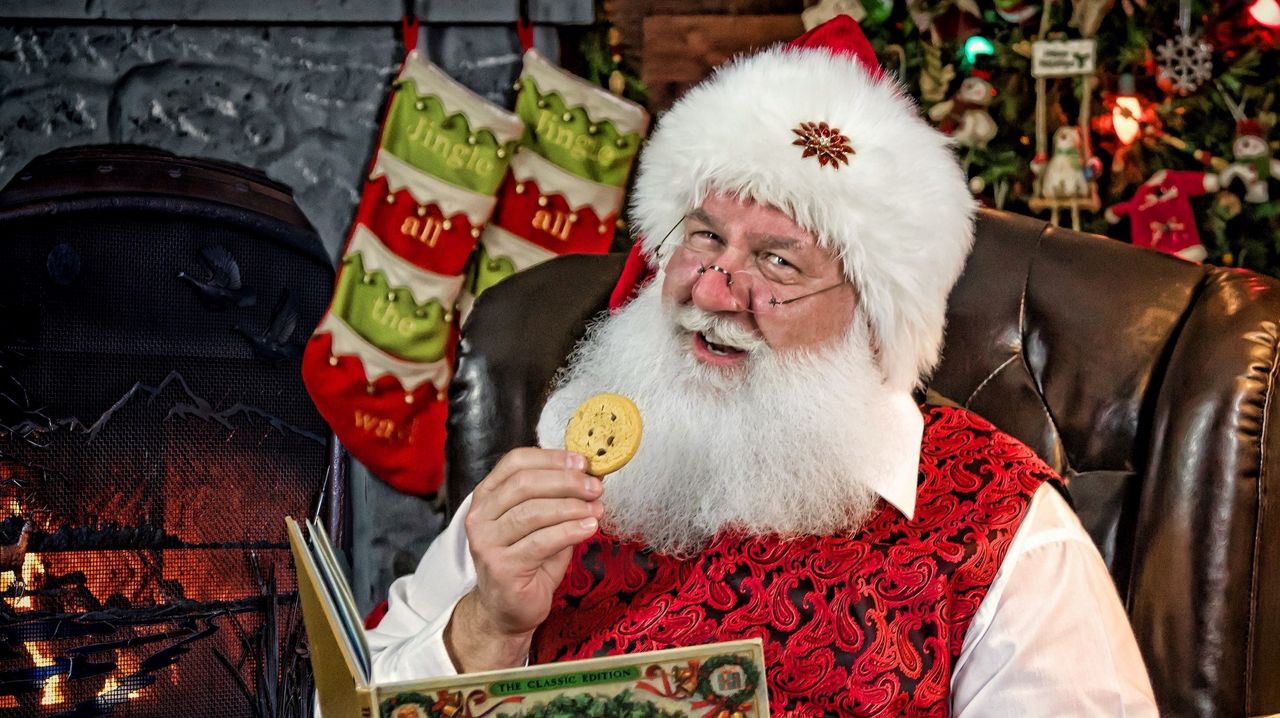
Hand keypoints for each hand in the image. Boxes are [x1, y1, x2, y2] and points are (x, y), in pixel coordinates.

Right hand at [447, 448, 601, 671]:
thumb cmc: (527, 563)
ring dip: (572, 507)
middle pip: (525, 484)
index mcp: (487, 496)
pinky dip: (570, 531)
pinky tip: (589, 528)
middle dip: (566, 482)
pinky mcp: (502, 567)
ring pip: (533, 512)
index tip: (582, 462)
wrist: (507, 611)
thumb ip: (556, 499)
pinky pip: (542, 542)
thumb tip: (590, 476)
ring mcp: (487, 542)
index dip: (551, 458)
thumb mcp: (541, 524)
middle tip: (594, 487)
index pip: (515, 462)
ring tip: (596, 509)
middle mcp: (480, 516)